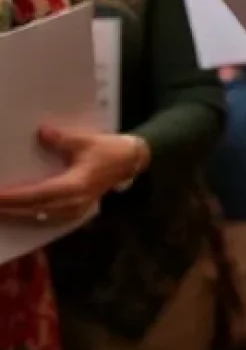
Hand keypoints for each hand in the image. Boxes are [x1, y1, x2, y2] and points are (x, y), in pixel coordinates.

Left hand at [0, 126, 144, 222]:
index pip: (35, 195)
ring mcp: (72, 212)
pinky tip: (15, 211)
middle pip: (31, 210)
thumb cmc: (108, 150)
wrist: (129, 162)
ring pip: (36, 217)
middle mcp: (71, 204)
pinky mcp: (73, 213)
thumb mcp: (86, 141)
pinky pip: (44, 218)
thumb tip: (41, 132)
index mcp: (74, 187)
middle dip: (7, 208)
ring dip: (14, 213)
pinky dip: (27, 214)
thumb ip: (62, 139)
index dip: (12, 197)